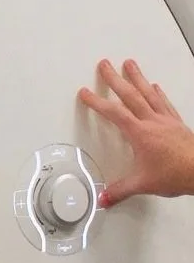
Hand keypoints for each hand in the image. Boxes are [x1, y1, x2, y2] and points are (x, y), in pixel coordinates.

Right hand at [78, 59, 193, 205]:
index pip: (114, 113)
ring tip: (130, 64)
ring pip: (148, 93)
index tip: (86, 93)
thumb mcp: (142, 184)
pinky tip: (155, 86)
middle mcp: (153, 122)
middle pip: (130, 95)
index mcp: (140, 133)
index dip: (97, 102)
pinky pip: (164, 102)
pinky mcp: (177, 123)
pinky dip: (157, 93)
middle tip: (105, 65)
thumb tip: (105, 197)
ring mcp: (166, 120)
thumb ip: (120, 190)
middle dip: (115, 79)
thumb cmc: (177, 173)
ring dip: (137, 77)